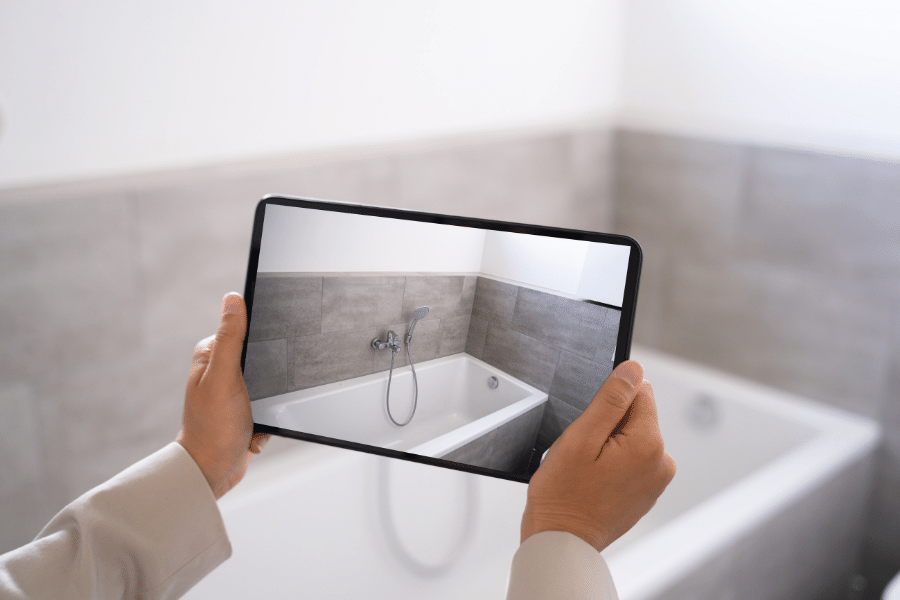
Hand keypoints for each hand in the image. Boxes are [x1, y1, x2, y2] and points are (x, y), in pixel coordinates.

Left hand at [176, 293, 269, 498]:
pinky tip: (253, 430)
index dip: (261, 342)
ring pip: (271, 384)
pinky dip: (268, 419)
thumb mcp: (224, 377)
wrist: (212, 472)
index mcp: (211, 354)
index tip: (263, 364)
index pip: (244, 330)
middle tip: (259, 395)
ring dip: (271, 404)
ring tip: (254, 416)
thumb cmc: (213, 428)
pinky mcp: (244, 410)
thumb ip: (231, 338)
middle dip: (270, 380)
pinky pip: (271, 406)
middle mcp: (220, 370)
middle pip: (262, 358)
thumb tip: (234, 299)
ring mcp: (233, 391)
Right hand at [521, 360, 675, 551]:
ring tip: (588, 469)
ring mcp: (656, 480)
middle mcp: (661, 462)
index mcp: (649, 443)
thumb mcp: (582, 437)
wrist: (562, 540)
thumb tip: (633, 369)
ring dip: (609, 445)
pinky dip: (613, 464)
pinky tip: (594, 480)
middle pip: (636, 415)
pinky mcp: (647, 491)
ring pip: (632, 437)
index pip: (638, 392)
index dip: (608, 403)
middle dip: (608, 425)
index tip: (591, 427)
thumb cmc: (564, 494)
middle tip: (585, 452)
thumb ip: (611, 399)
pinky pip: (631, 460)